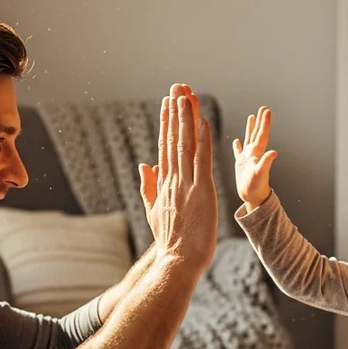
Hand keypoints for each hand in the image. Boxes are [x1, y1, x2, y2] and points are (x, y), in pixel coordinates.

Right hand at [138, 83, 217, 271]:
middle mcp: (173, 180)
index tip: (168, 103)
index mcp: (164, 184)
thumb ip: (149, 187)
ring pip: (186, 145)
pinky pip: (202, 161)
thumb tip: (145, 165)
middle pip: (174, 139)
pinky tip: (202, 122)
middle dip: (176, 112)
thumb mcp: (154, 212)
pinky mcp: (202, 192)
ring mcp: (186, 185)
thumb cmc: (170, 242)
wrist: (177, 261)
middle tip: (177, 87)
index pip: (166, 147)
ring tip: (186, 95)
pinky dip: (202, 140)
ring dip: (187, 119)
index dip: (167, 123)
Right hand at [232, 106, 277, 209]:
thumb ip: (266, 162)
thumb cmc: (256, 187)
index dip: (264, 122)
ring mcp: (247, 158)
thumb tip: (274, 153)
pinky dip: (238, 145)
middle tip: (263, 108)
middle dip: (260, 121)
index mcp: (257, 153)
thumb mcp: (260, 174)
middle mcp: (254, 153)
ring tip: (252, 117)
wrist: (252, 198)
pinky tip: (237, 141)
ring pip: (249, 139)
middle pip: (257, 133)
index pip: (262, 134)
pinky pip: (239, 152)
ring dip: (250, 128)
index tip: (266, 110)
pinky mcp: (241, 165)